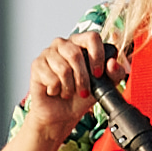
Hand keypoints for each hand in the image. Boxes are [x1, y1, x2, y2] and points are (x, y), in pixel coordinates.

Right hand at [18, 28, 121, 150]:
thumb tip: (112, 63)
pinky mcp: (37, 65)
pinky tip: (55, 91)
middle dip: (83, 78)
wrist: (62, 113)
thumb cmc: (81, 96)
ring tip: (69, 92)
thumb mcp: (104, 85)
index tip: (98, 74)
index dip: (97, 56)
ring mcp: (48, 53)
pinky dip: (57, 90)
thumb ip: (114, 73)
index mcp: (81, 43)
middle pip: (75, 54)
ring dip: (69, 87)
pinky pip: (50, 77)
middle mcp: (64, 44)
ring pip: (63, 67)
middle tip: (84, 91)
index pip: (92, 37)